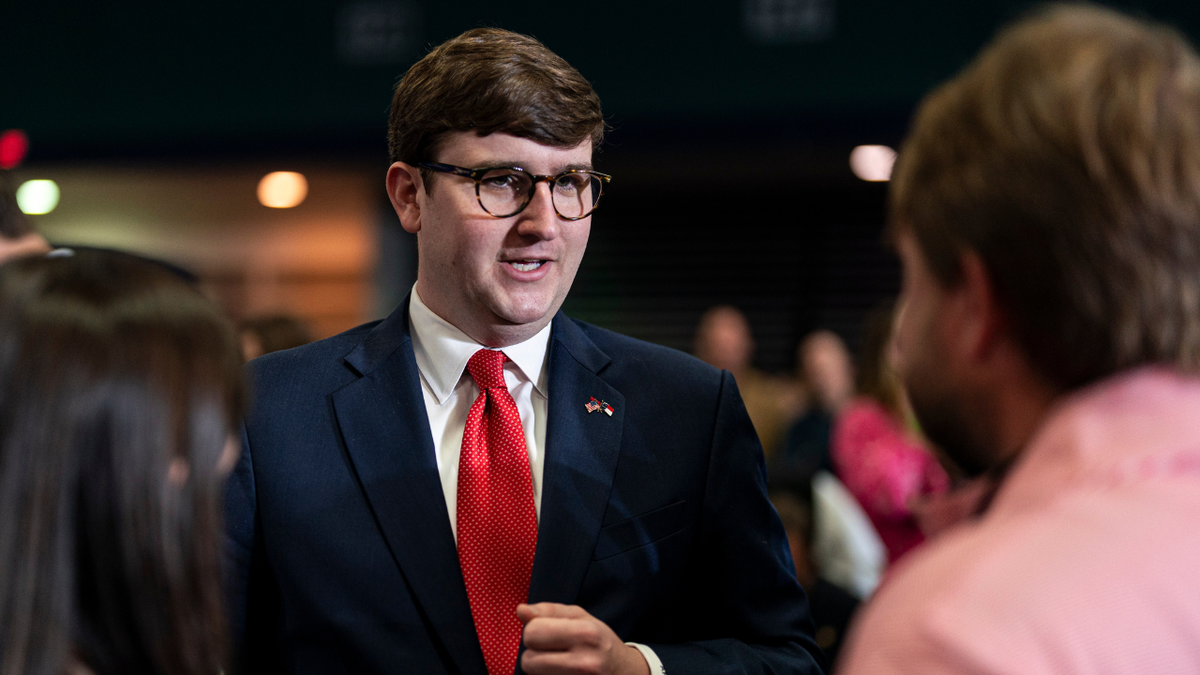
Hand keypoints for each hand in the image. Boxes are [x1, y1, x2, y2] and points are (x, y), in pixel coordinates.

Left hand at [518, 603, 650, 674]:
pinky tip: (561, 672)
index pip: (532, 633)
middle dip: (534, 653)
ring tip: (558, 662)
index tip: (547, 633)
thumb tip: (520, 610)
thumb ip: (548, 611)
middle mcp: (584, 662)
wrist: (623, 671)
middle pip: (528, 661)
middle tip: (552, 650)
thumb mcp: (580, 616)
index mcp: (586, 633)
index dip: (534, 631)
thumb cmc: (598, 639)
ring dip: (539, 669)